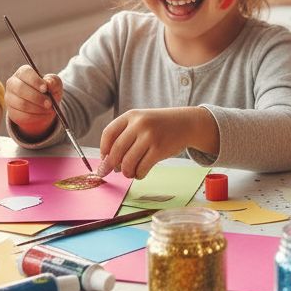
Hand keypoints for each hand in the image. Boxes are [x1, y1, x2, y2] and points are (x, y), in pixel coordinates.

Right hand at [5, 65, 61, 136]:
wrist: (45, 106)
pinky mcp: (11, 112)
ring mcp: (10, 98)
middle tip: (49, 103)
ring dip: (37, 108)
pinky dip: (35, 116)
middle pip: (20, 88)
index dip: (35, 81)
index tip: (45, 88)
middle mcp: (13, 83)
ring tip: (48, 109)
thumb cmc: (50, 91)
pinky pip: (22, 115)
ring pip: (21, 104)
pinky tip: (43, 114)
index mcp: (23, 72)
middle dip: (37, 97)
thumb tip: (48, 83)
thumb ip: (53, 81)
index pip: (25, 73)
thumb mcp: (55, 84)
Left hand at [98, 107, 216, 179]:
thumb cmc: (159, 126)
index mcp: (131, 116)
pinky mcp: (159, 149)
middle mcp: (139, 124)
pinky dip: (138, 174)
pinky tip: (140, 172)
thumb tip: (107, 164)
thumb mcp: (141, 122)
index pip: (108, 134)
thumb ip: (124, 137)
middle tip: (113, 171)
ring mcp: (150, 136)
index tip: (105, 159)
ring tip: (129, 172)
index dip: (104, 150)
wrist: (186, 123)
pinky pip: (141, 168)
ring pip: (128, 162)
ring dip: (126, 172)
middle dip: (112, 165)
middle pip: (116, 151)